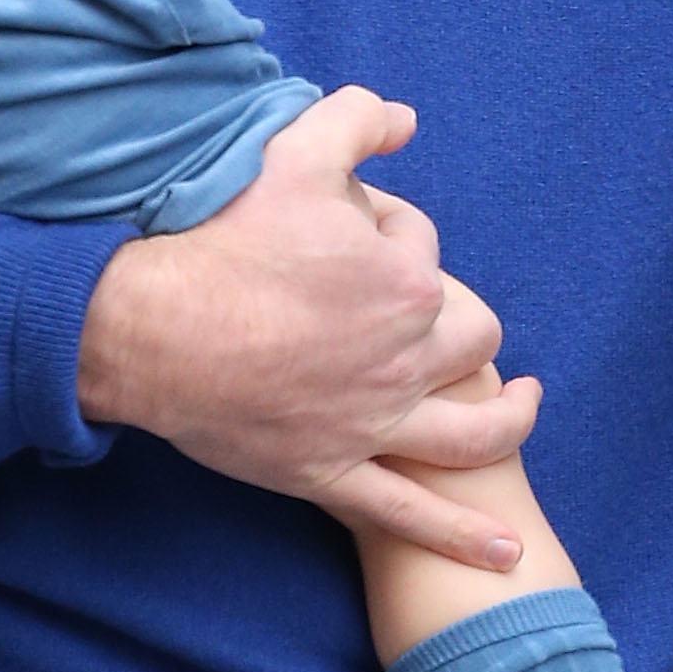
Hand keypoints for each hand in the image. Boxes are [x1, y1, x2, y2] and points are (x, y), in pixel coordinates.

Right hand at [76, 85, 542, 568]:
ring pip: (471, 431)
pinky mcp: (332, 474)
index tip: (347, 234)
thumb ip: (357, 121)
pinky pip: (411, 513)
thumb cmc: (221, 240)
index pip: (427, 255)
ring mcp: (372, 424)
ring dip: (507, 418)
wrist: (151, 327)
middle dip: (455, 319)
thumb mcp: (293, 153)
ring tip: (521, 401)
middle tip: (415, 309)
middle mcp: (404, 360)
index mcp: (405, 285)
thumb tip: (404, 119)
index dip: (393, 237)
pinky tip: (505, 552)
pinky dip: (463, 536)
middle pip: (470, 337)